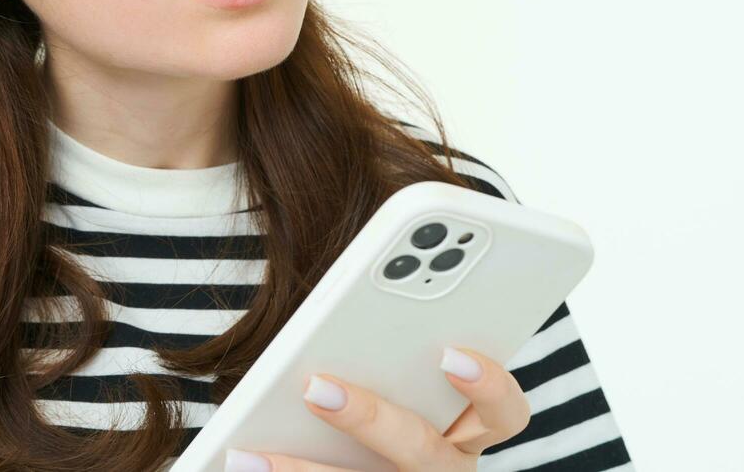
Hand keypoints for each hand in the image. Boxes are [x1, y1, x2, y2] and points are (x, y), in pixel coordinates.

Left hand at [225, 347, 529, 470]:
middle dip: (368, 418)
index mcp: (469, 431)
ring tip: (249, 454)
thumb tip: (352, 291)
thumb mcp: (397, 370)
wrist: (366, 460)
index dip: (488, 384)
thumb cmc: (381, 404)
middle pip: (420, 451)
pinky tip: (238, 462)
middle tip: (316, 387)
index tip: (450, 353)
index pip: (505, 412)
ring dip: (301, 470)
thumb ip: (391, 342)